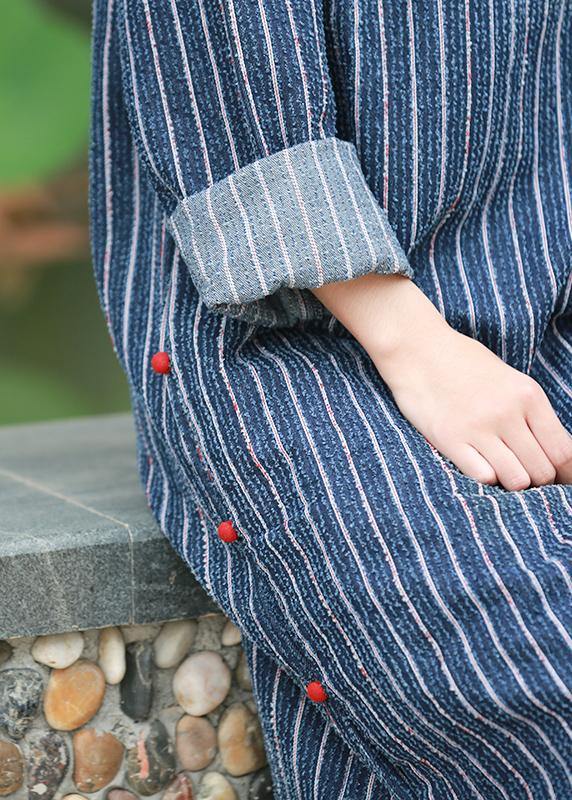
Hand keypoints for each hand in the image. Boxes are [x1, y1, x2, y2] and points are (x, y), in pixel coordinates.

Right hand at [311, 274, 571, 489]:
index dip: (563, 472)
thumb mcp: (508, 378)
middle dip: (536, 479)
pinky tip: (478, 463)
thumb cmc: (461, 362)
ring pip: (516, 480)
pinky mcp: (449, 439)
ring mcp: (478, 428)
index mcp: (527, 395)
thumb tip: (553, 452)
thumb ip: (530, 412)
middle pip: (542, 470)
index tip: (554, 476)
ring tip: (500, 470)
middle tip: (522, 471)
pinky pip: (483, 477)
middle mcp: (507, 413)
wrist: (416, 348)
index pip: (562, 450)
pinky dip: (485, 477)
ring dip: (511, 481)